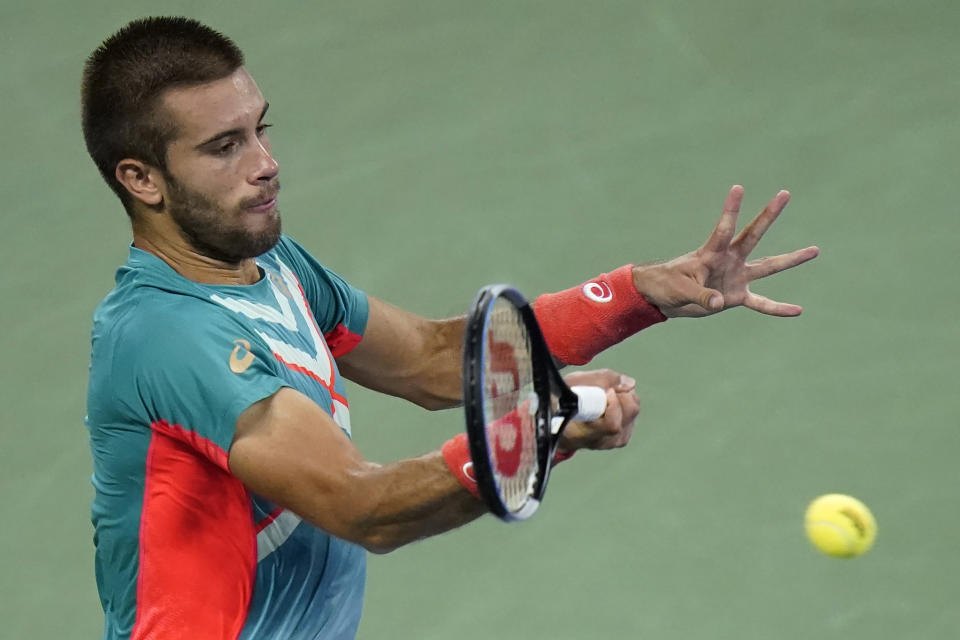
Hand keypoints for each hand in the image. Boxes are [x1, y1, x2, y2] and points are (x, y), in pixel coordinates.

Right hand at [556, 369, 639, 452]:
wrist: (557, 425)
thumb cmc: (561, 402)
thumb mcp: (573, 383)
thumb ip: (602, 379)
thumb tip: (630, 384)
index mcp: (584, 433)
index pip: (612, 425)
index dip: (613, 403)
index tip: (606, 391)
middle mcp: (601, 441)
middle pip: (630, 412)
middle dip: (621, 393)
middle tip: (606, 388)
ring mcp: (613, 442)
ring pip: (633, 411)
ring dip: (623, 397)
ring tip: (606, 394)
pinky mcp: (621, 439)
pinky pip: (633, 415)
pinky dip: (624, 404)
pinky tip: (609, 403)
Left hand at [632, 185, 819, 317]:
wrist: (665, 298)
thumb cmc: (669, 286)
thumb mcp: (681, 289)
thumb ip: (701, 295)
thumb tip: (719, 303)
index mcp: (711, 253)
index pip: (724, 229)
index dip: (730, 210)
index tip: (738, 188)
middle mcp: (729, 260)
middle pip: (753, 235)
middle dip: (769, 215)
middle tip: (785, 193)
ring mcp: (736, 277)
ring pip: (768, 266)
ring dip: (791, 259)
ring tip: (815, 250)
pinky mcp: (736, 296)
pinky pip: (761, 303)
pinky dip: (777, 308)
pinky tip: (797, 310)